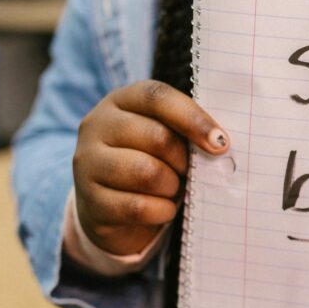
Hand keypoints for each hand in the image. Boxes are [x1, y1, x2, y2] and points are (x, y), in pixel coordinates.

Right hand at [73, 80, 229, 255]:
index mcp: (120, 101)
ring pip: (147, 173)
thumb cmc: (149, 163)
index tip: (221, 142)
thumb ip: (184, 130)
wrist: (111, 210)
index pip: (157, 97)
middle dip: (183, 160)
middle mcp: (97, 126)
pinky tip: (163, 209)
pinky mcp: (90, 201)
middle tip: (188, 172)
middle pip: (157, 137)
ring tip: (172, 189)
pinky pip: (138, 206)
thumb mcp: (163, 138)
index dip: (192, 118)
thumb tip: (220, 142)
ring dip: (172, 186)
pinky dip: (161, 210)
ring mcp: (88, 163)